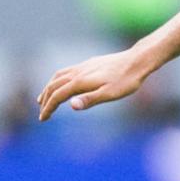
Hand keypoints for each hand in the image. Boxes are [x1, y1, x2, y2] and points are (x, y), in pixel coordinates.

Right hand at [37, 50, 152, 120]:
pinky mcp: (88, 64)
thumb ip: (90, 100)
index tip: (42, 119)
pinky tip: (63, 84)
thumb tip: (71, 105)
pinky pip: (66, 72)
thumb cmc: (126, 81)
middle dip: (45, 100)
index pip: (58, 96)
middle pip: (54, 86)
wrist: (137, 61)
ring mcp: (82, 66)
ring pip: (58, 77)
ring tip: (43, 99)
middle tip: (42, 114)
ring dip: (48, 88)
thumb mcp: (110, 94)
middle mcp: (78, 72)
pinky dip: (57, 80)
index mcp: (80, 81)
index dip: (48, 108)